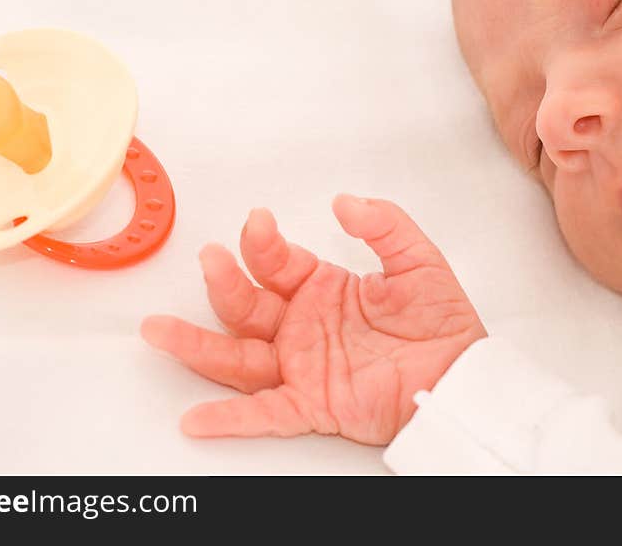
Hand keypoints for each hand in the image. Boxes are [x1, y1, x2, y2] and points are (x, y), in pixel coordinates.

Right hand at [141, 194, 486, 444]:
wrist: (460, 378)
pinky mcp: (312, 404)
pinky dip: (231, 418)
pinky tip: (196, 418)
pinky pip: (265, 413)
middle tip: (211, 261)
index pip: (275, 263)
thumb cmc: (441, 322)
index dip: (261, 244)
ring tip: (160, 329)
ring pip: (239, 357)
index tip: (257, 223)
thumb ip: (384, 226)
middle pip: (246, 307)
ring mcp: (301, 365)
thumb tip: (345, 202)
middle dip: (224, 284)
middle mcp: (301, 326)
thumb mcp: (417, 261)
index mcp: (320, 288)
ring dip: (198, 346)